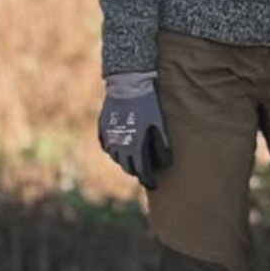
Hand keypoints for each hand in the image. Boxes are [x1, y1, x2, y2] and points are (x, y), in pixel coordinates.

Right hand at [98, 71, 172, 188]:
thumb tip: (167, 163)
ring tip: (133, 158)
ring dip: (125, 160)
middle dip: (137, 170)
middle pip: (128, 166)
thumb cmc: (147, 104)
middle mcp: (119, 146)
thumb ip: (161, 144)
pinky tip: (120, 146)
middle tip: (145, 170)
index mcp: (135, 146)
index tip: (154, 185)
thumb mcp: (158, 123)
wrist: (127, 85)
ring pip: (116, 157)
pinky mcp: (102, 129)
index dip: (148, 180)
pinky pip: (107, 146)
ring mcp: (109, 137)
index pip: (142, 171)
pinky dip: (114, 149)